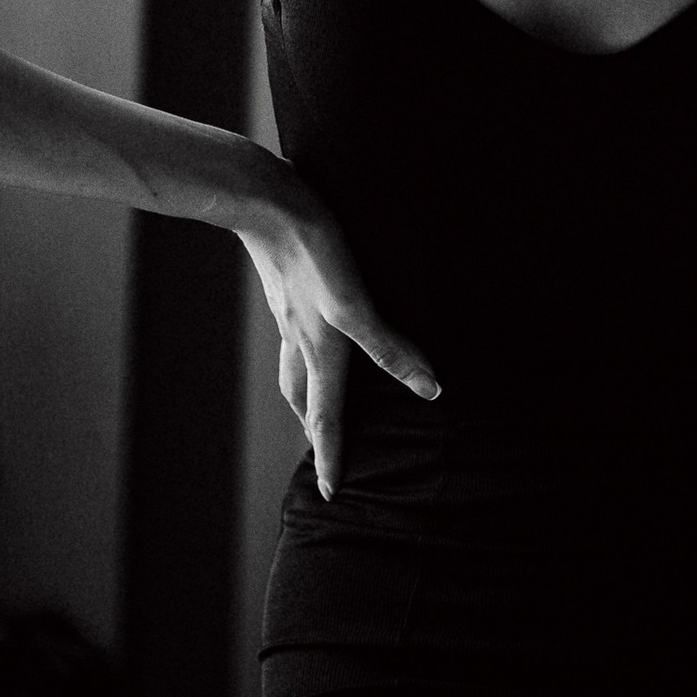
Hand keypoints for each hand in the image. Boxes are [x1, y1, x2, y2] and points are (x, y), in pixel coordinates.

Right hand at [231, 160, 438, 499]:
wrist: (265, 203)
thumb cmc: (312, 251)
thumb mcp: (355, 305)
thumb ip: (389, 348)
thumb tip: (430, 389)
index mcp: (320, 349)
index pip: (327, 417)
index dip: (332, 456)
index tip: (330, 494)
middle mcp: (300, 338)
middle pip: (303, 398)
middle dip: (313, 430)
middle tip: (321, 452)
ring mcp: (290, 312)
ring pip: (295, 366)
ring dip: (305, 393)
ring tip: (315, 401)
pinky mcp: (288, 286)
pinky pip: (296, 332)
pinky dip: (304, 347)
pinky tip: (311, 326)